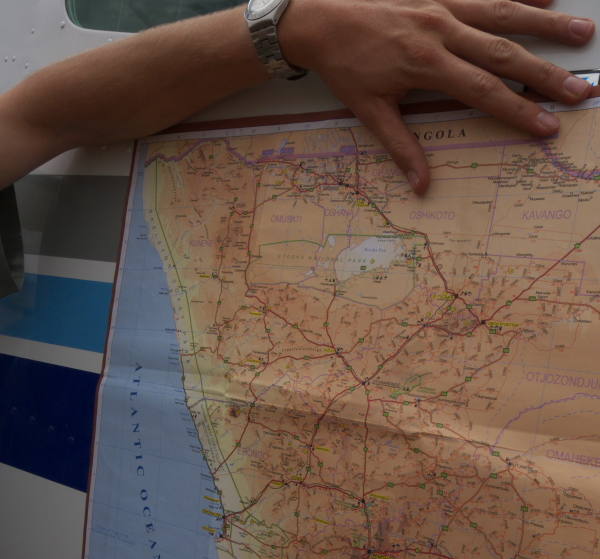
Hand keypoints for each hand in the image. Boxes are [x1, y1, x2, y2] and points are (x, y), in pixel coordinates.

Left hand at [280, 0, 594, 192]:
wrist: (319, 16)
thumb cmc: (345, 65)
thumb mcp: (369, 110)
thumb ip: (400, 147)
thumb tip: (421, 185)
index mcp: (427, 63)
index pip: (483, 90)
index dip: (518, 109)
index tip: (547, 125)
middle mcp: (442, 29)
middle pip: (505, 52)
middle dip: (546, 73)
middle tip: (580, 90)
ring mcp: (444, 3)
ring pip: (504, 11)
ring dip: (546, 22)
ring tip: (583, 32)